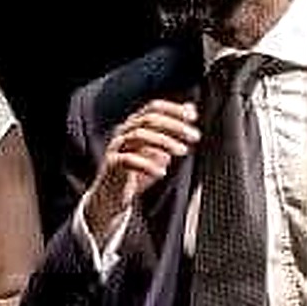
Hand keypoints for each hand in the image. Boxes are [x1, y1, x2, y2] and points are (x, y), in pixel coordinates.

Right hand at [82, 99, 200, 241]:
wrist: (115, 197)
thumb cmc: (139, 171)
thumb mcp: (161, 149)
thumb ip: (173, 130)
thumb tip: (192, 108)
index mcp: (134, 124)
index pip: (153, 108)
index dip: (173, 109)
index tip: (193, 116)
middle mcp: (123, 130)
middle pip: (149, 119)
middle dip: (174, 126)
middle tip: (195, 136)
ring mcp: (116, 145)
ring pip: (140, 135)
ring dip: (165, 142)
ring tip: (183, 151)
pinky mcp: (111, 163)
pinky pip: (129, 159)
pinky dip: (148, 164)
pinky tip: (162, 173)